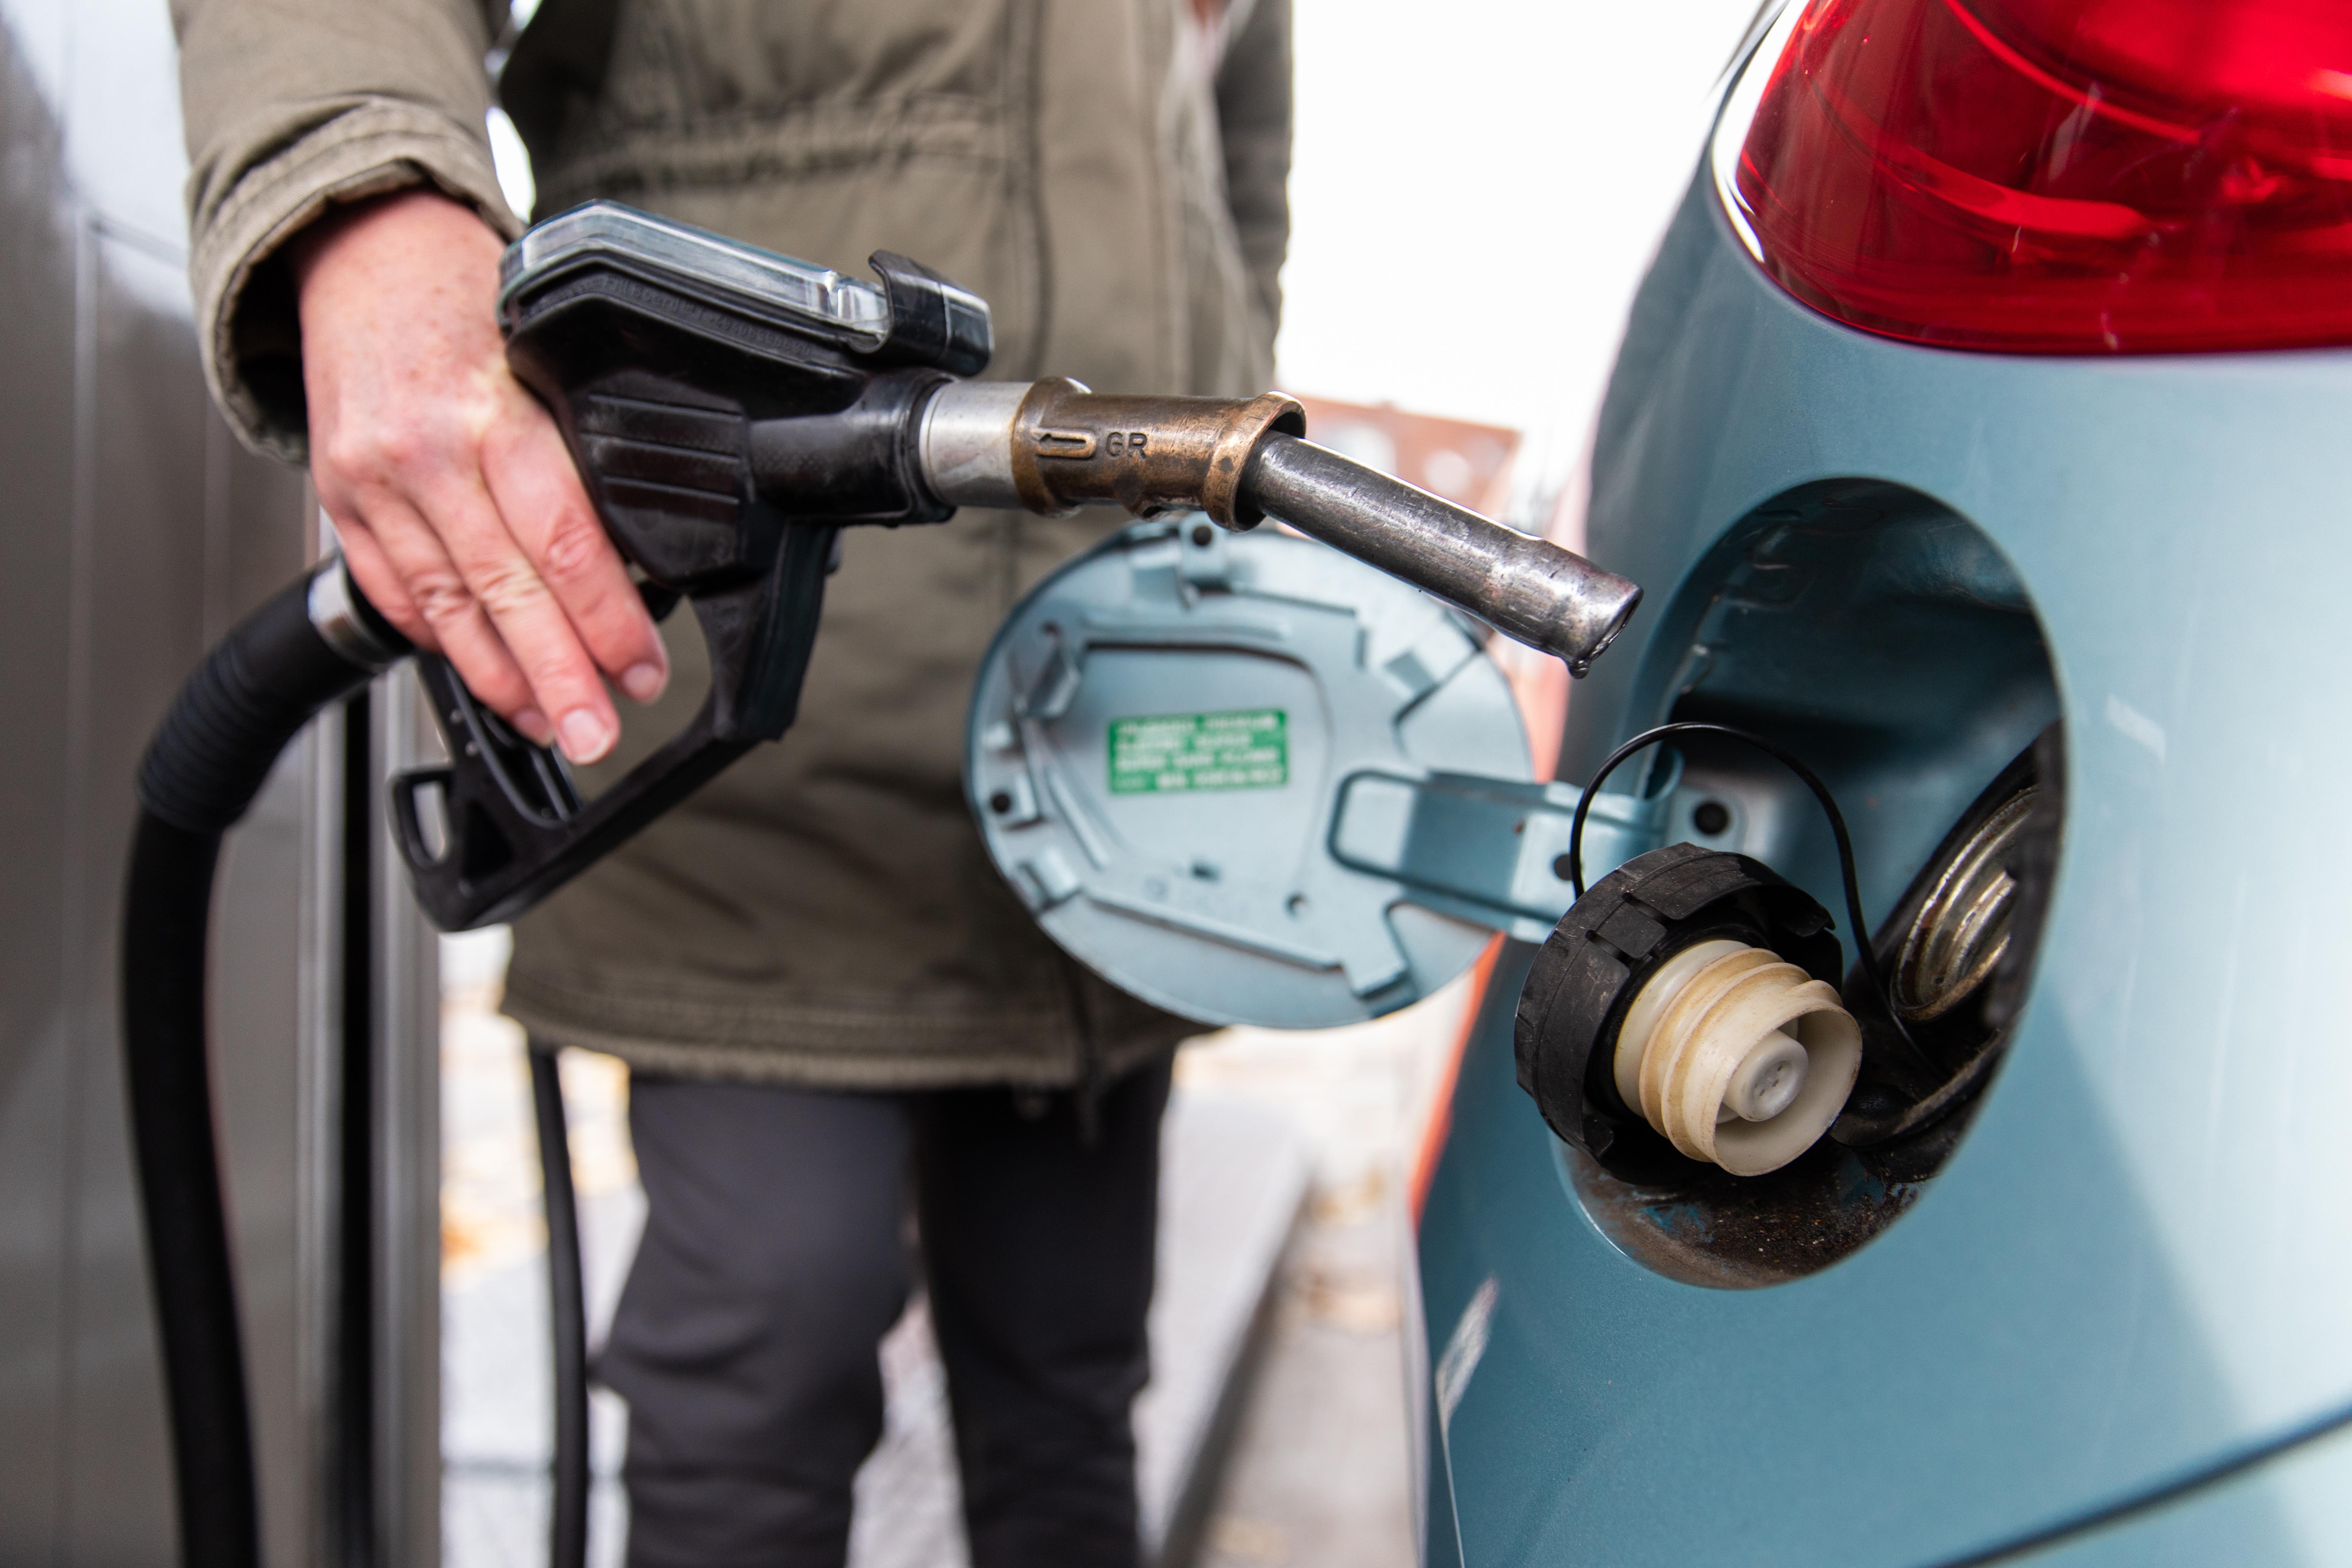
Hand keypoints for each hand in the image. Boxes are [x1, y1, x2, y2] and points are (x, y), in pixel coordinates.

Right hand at [292, 189, 665, 761]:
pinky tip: (479, 673)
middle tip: (596, 733)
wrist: (360, 247)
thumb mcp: (542, 359)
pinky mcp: (338, 498)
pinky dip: (437, 639)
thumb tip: (632, 553)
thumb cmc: (465, 295)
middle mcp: (425, 453)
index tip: (642, 670)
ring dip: (500, 676)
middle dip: (557, 675)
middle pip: (507, 591)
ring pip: (445, 605)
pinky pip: (393, 589)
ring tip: (547, 722)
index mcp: (493, 414)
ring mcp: (372, 481)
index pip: (565, 542)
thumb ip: (573, 452)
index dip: (607, 619)